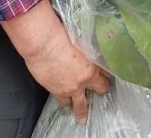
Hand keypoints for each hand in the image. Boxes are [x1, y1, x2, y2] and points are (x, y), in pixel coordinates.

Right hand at [2, 0, 110, 123]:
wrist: (43, 44)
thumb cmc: (60, 36)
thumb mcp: (81, 41)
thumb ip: (87, 50)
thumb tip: (88, 52)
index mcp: (93, 65)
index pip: (106, 73)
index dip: (107, 74)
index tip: (107, 75)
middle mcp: (84, 79)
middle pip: (99, 89)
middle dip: (101, 90)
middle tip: (102, 91)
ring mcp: (70, 88)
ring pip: (79, 104)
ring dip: (81, 108)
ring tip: (82, 115)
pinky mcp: (56, 91)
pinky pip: (63, 101)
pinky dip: (64, 102)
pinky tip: (64, 104)